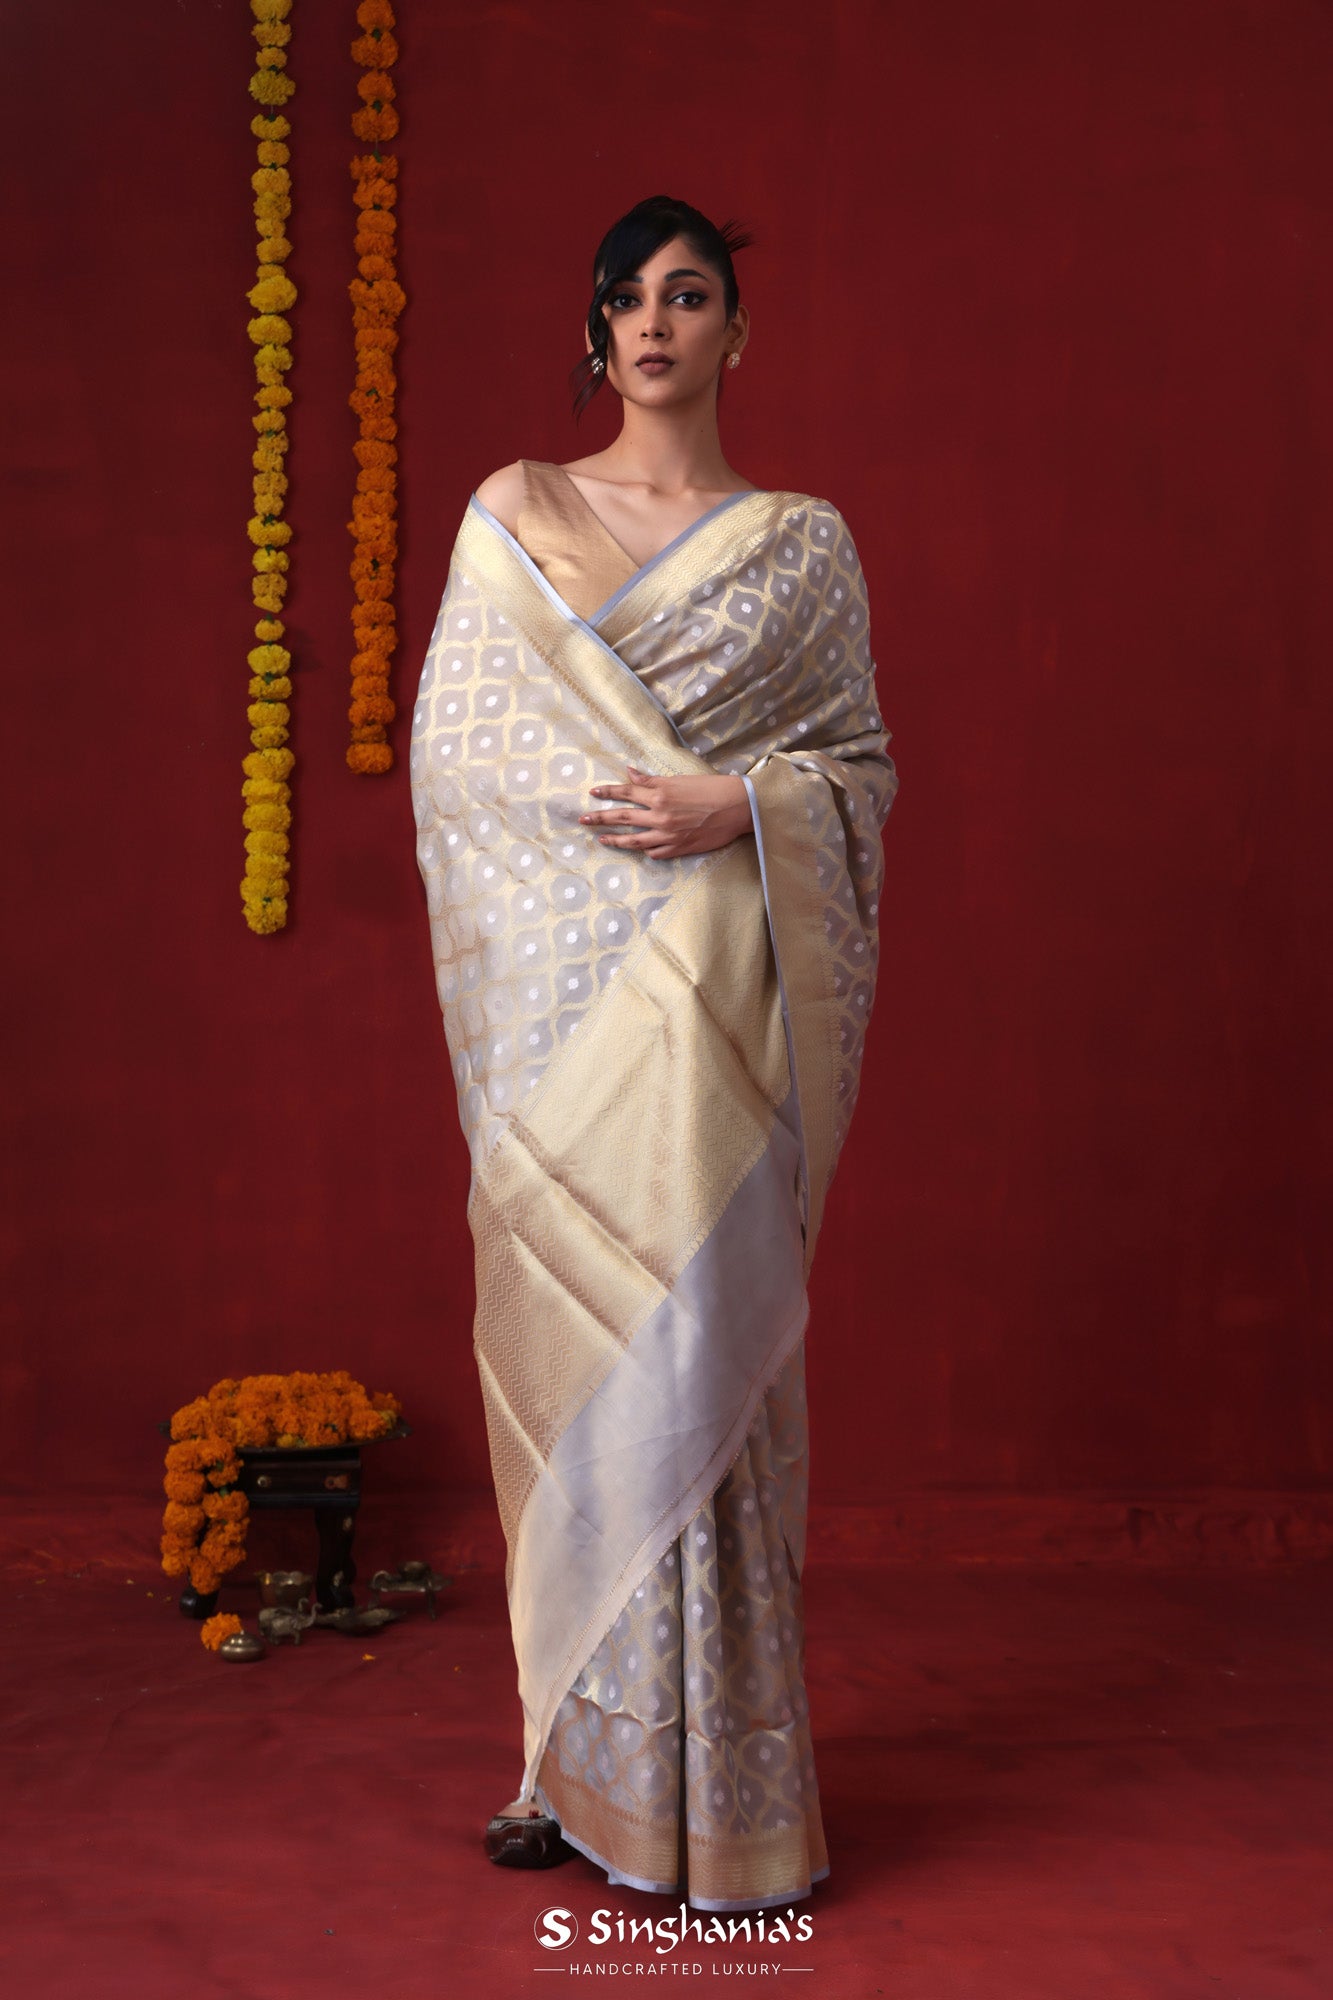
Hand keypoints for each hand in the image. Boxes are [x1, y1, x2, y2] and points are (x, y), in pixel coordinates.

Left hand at [579, 764, 753, 860]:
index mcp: (660, 794)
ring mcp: (668, 835)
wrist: (738, 808)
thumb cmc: (712, 789)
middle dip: (600, 818)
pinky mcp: (679, 848)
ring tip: (602, 839)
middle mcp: (660, 815)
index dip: (608, 792)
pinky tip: (641, 850)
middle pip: (623, 817)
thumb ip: (653, 780)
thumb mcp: (680, 780)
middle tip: (583, 820)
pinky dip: (647, 850)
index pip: (626, 792)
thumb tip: (631, 773)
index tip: (593, 793)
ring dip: (616, 840)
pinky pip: (655, 853)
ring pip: (634, 840)